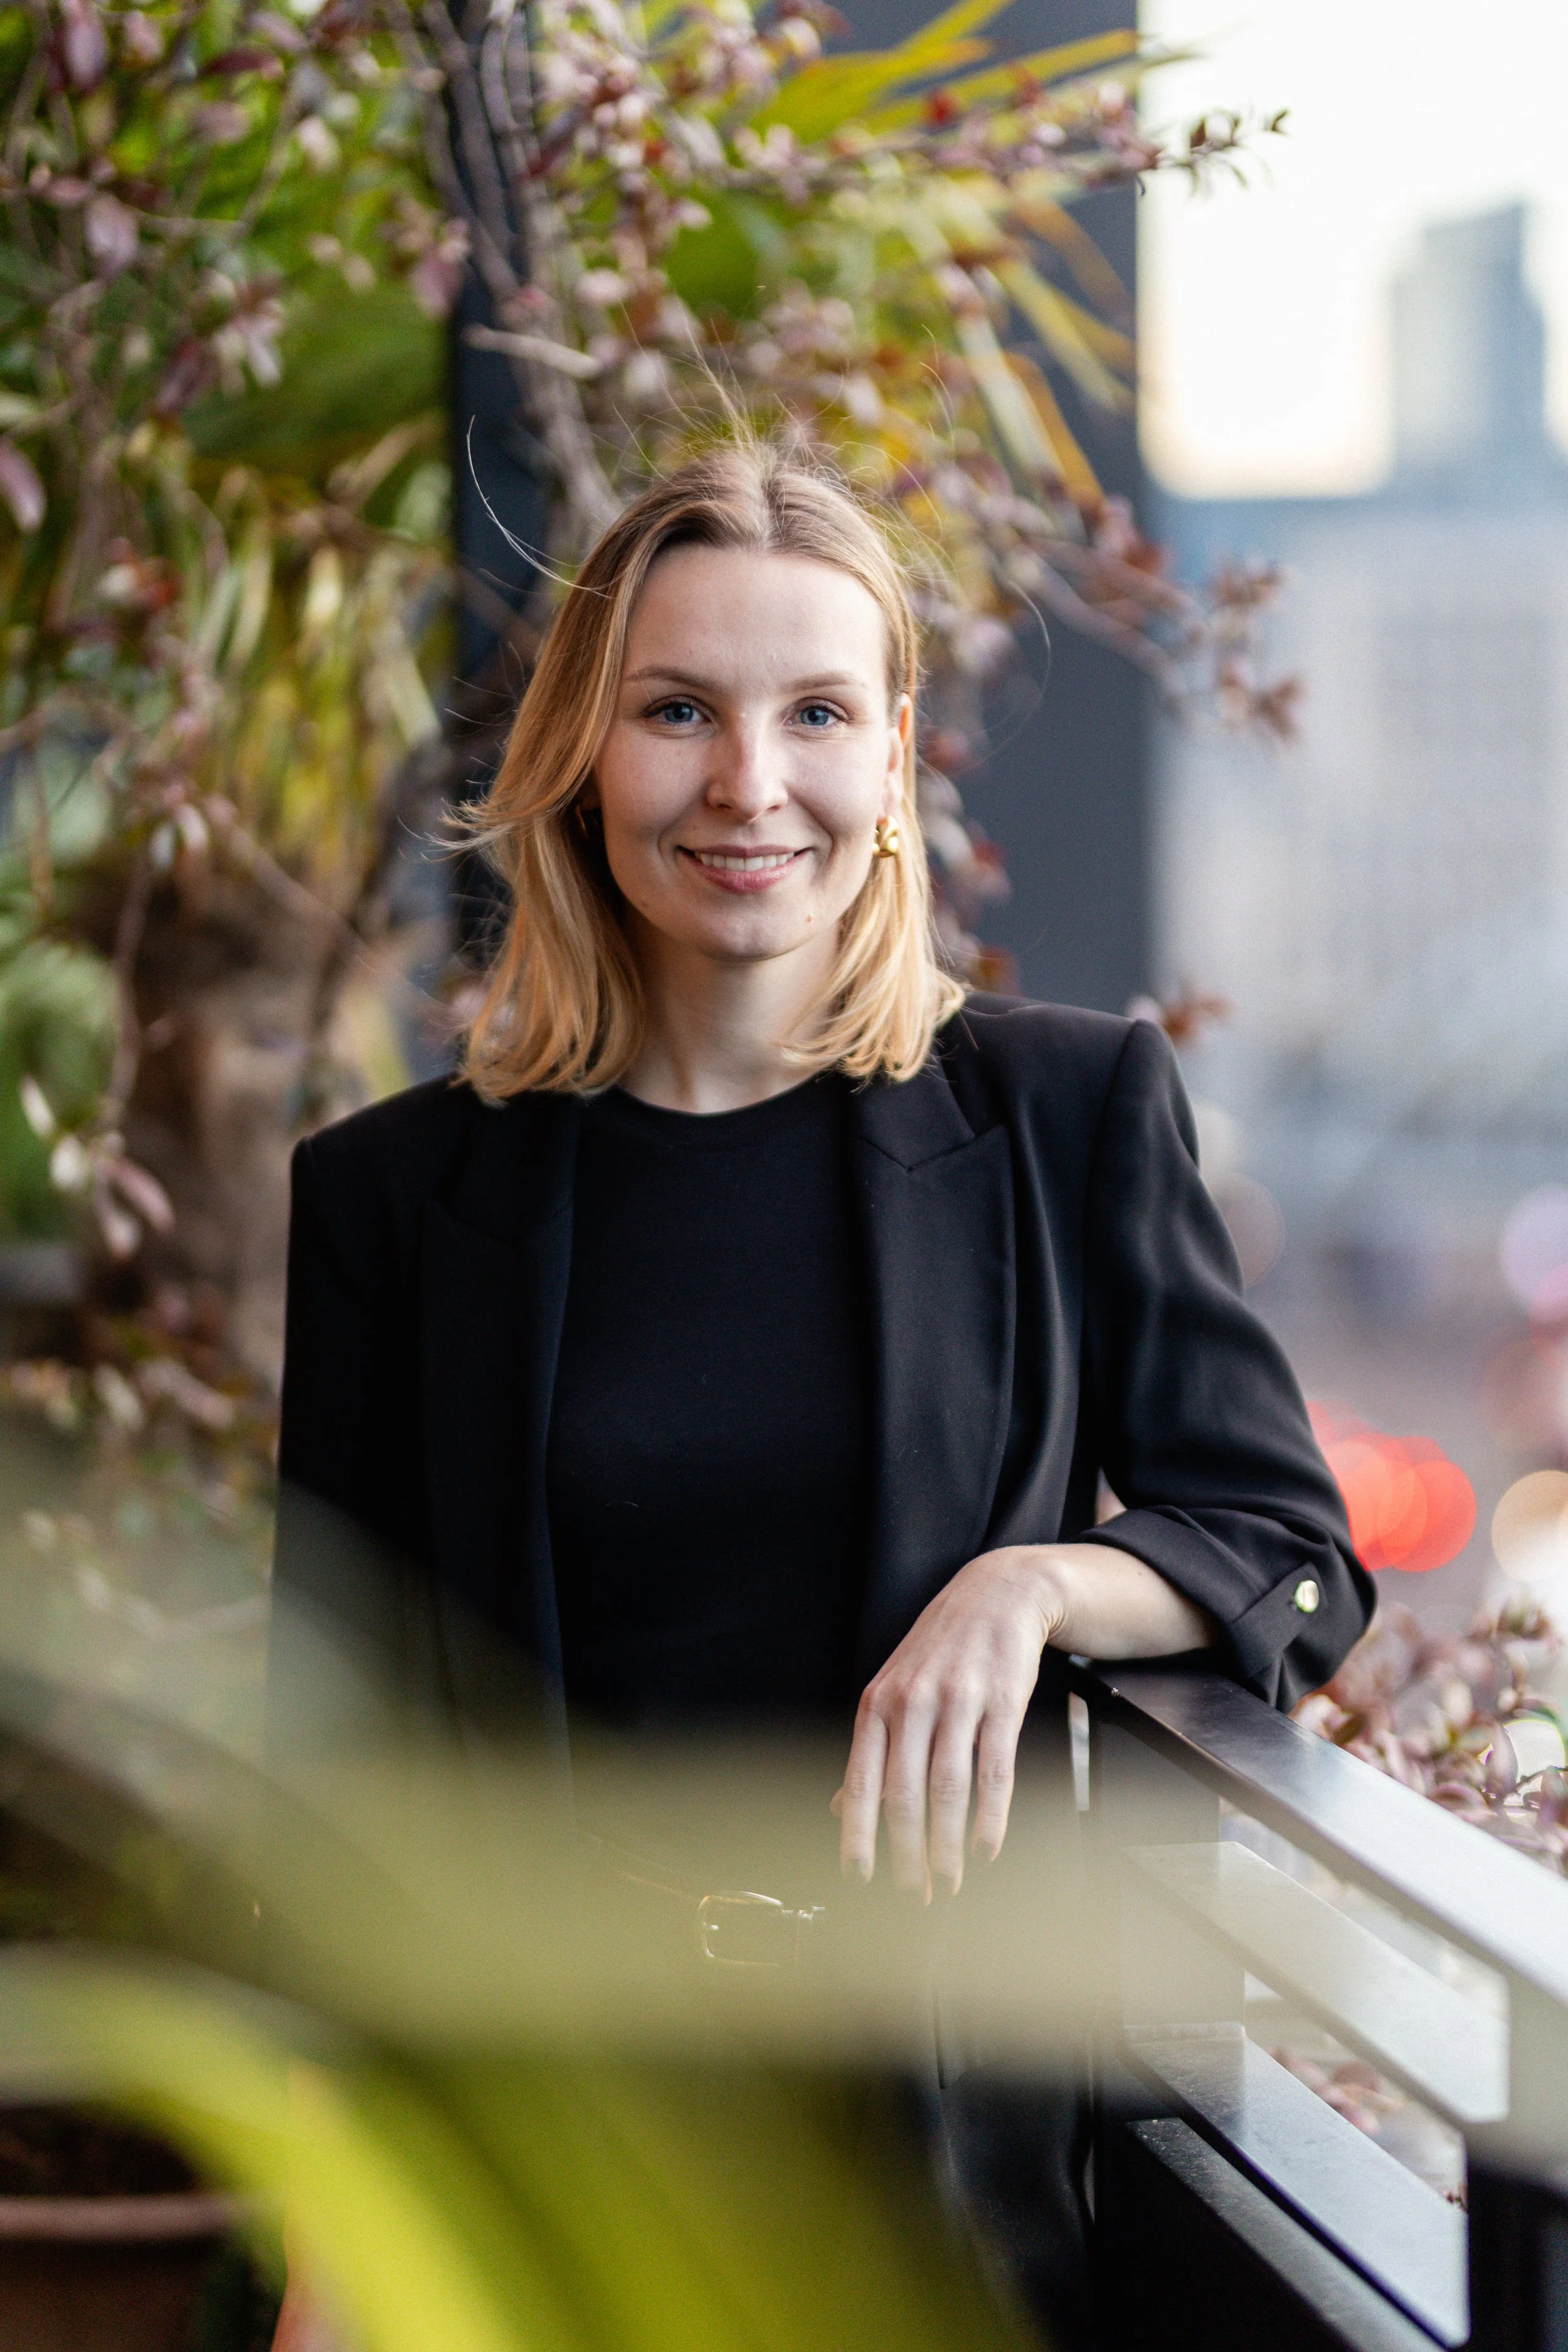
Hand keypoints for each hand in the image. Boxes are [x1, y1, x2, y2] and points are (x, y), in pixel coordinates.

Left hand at [832, 1547, 1063, 1901]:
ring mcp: (958, 1703)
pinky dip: (990, 1819)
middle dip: (907, 1856)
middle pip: (904, 1796)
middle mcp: (912, 1704)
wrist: (996, 1595)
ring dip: (948, 1848)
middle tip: (914, 1896)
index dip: (857, 1835)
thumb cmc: (940, 1651)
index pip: (860, 1782)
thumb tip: (838, 1807)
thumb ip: (870, 1751)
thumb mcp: (893, 1691)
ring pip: (948, 1791)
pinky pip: (994, 1773)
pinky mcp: (1002, 1705)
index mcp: (877, 1705)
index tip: (858, 1878)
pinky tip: (986, 1848)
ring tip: (950, 1882)